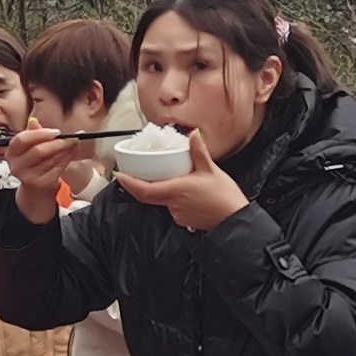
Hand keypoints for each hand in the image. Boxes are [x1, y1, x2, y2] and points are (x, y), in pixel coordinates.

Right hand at [2, 125, 80, 221]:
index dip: (40, 134)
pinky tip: (71, 153)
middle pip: (38, 151)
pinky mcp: (40, 184)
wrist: (35, 188)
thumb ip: (33, 133)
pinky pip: (57, 169)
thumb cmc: (34, 162)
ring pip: (50, 160)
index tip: (57, 132)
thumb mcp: (31, 146)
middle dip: (57, 143)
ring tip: (73, 143)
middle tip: (70, 138)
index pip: (22, 139)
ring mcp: (27, 177)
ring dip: (65, 150)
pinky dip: (66, 159)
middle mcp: (16, 165)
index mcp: (11, 152)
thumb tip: (34, 120)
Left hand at [114, 126, 248, 232]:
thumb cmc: (224, 197)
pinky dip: (174, 198)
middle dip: (142, 184)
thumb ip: (198, 152)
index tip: (119, 175)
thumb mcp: (211, 170)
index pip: (144, 190)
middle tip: (138, 172)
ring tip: (172, 177)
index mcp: (175, 191)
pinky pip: (173, 207)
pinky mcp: (185, 220)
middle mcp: (173, 204)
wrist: (235, 221)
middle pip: (150, 195)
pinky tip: (185, 191)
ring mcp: (178, 214)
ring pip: (162, 201)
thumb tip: (192, 134)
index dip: (129, 183)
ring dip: (162, 190)